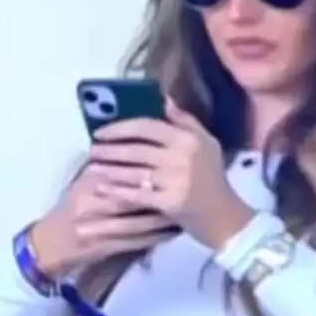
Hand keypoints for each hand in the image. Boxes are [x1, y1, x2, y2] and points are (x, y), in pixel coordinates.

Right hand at [30, 158, 179, 278]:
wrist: (49, 244)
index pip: (122, 170)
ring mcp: (98, 228)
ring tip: (185, 209)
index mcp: (88, 183)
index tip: (172, 162)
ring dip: (164, 216)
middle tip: (189, 187)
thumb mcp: (82, 183)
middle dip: (162, 193)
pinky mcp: (105, 248)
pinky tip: (173, 231)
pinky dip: (157, 236)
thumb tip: (138, 146)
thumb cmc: (69, 209)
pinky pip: (137, 242)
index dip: (149, 167)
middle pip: (134, 196)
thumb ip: (107, 165)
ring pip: (139, 221)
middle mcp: (92, 203)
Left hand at [87, 95, 255, 249]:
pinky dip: (117, 191)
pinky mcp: (170, 203)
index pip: (146, 126)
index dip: (120, 127)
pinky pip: (137, 195)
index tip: (100, 131)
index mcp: (188, 139)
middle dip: (109, 150)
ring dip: (109, 169)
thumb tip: (163, 98)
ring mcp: (175, 181)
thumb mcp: (206, 143)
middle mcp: (181, 157)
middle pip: (136, 150)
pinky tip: (102, 188)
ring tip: (93, 168)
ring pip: (133, 172)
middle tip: (91, 151)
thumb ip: (184, 120)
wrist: (224, 217)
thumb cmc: (212, 177)